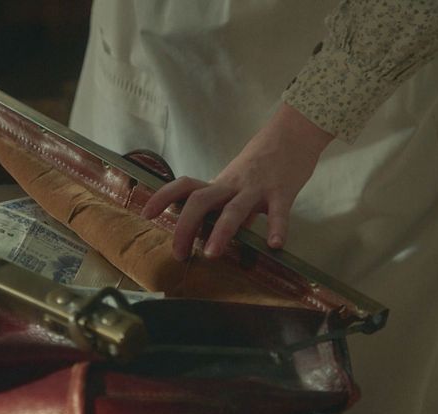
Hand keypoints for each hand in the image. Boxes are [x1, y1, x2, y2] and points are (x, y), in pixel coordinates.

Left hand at [141, 103, 333, 260]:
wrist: (292, 135)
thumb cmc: (260, 165)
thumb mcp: (236, 185)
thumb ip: (223, 209)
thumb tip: (207, 235)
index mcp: (219, 183)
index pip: (184, 186)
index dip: (163, 197)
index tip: (146, 214)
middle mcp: (232, 185)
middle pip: (201, 200)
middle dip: (186, 226)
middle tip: (178, 253)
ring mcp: (257, 188)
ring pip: (235, 209)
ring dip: (221, 232)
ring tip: (211, 254)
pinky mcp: (282, 191)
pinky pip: (279, 211)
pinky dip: (277, 227)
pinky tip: (274, 245)